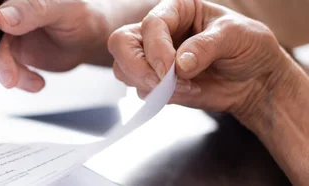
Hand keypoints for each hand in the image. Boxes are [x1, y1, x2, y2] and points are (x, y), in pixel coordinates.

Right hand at [0, 0, 130, 91]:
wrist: (91, 37)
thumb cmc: (83, 13)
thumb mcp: (67, 7)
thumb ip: (35, 8)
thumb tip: (3, 17)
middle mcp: (4, 7)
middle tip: (9, 75)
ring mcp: (3, 29)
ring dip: (5, 70)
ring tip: (30, 81)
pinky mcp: (8, 49)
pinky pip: (0, 67)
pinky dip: (18, 78)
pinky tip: (36, 82)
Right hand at [108, 0, 292, 122]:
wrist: (257, 80)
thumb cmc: (250, 47)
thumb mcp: (236, 36)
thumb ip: (206, 46)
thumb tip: (179, 65)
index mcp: (176, 9)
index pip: (150, 25)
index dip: (156, 48)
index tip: (170, 70)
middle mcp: (159, 31)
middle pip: (121, 44)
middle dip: (138, 67)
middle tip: (161, 84)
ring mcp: (154, 58)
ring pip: (124, 68)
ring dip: (147, 83)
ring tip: (183, 88)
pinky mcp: (156, 82)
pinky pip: (141, 90)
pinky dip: (159, 96)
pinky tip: (188, 92)